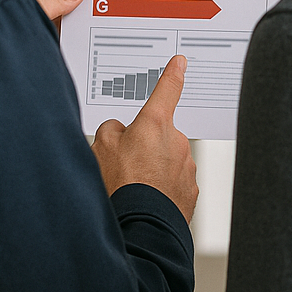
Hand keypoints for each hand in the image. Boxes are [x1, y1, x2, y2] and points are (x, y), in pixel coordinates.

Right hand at [91, 54, 197, 222]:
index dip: (172, 75)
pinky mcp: (190, 191)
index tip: (180, 63)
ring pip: (165, 160)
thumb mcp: (100, 147)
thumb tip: (121, 131)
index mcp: (154, 124)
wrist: (141, 228)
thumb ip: (112, 129)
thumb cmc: (120, 187)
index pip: (166, 91)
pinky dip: (160, 188)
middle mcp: (176, 141)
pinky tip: (145, 199)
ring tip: (133, 187)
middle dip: (143, 145)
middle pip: (157, 135)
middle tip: (123, 166)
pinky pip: (172, 182)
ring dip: (152, 169)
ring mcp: (186, 167)